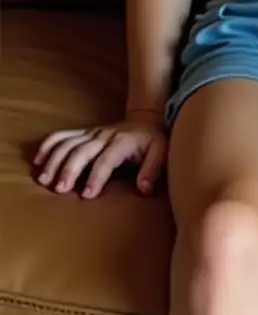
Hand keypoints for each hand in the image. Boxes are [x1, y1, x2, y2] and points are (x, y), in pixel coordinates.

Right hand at [34, 110, 166, 198]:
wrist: (146, 119)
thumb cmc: (152, 141)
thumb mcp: (162, 152)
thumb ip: (153, 170)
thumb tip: (143, 189)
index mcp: (123, 142)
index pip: (107, 159)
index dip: (96, 177)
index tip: (87, 195)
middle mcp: (104, 136)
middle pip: (82, 151)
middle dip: (69, 169)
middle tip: (59, 189)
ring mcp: (92, 133)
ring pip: (68, 142)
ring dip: (54, 159)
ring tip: (44, 180)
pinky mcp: (84, 133)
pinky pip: (62, 135)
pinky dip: (48, 145)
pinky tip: (38, 160)